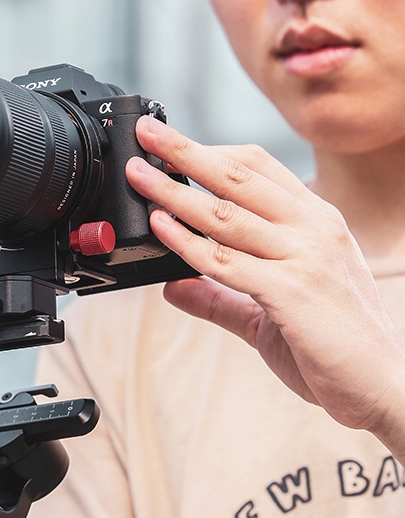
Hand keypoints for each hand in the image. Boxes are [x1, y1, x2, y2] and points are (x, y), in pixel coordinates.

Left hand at [125, 115, 404, 454]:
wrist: (381, 385)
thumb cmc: (333, 344)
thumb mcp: (271, 308)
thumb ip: (221, 294)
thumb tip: (172, 284)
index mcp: (316, 222)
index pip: (260, 168)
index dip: (213, 151)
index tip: (173, 144)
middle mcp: (313, 229)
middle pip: (238, 176)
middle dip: (186, 152)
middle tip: (146, 133)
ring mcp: (304, 257)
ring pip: (226, 214)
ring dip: (174, 192)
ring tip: (138, 175)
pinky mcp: (291, 291)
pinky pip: (225, 261)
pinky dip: (187, 242)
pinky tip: (160, 226)